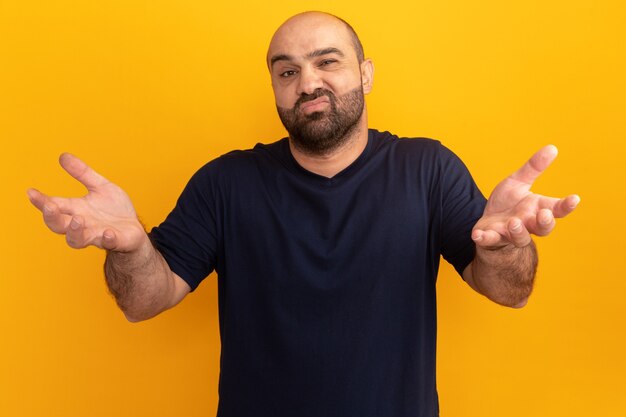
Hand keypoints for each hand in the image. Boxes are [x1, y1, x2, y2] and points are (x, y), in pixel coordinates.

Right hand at [27, 153, 145, 251]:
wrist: (134, 229)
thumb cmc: (114, 210)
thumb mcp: (100, 186)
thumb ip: (83, 173)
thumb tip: (63, 155)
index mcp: (76, 209)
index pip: (54, 205)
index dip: (41, 200)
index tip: (31, 192)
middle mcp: (82, 224)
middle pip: (59, 225)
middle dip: (52, 217)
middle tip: (49, 206)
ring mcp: (97, 235)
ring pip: (77, 240)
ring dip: (75, 231)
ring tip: (78, 219)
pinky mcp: (115, 241)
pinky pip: (109, 243)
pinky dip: (108, 239)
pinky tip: (108, 233)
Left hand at [472, 145, 579, 248]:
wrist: (490, 221)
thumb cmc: (509, 202)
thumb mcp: (518, 181)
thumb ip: (533, 168)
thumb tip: (552, 148)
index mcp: (538, 209)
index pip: (557, 209)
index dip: (566, 206)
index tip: (575, 198)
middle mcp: (528, 224)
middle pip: (543, 228)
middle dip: (545, 222)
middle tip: (543, 214)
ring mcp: (510, 233)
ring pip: (520, 238)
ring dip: (518, 231)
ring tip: (514, 221)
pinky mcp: (492, 238)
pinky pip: (489, 240)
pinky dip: (484, 238)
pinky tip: (477, 234)